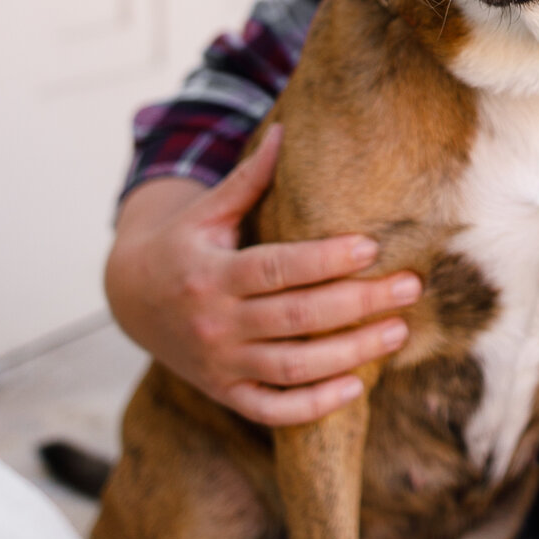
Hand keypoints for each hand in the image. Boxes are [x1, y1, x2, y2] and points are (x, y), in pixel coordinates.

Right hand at [103, 124, 422, 426]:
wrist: (129, 299)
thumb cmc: (181, 245)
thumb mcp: (206, 211)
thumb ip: (248, 179)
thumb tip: (287, 130)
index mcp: (211, 273)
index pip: (277, 268)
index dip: (325, 260)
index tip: (371, 248)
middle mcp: (215, 322)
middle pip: (296, 317)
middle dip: (358, 304)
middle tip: (409, 288)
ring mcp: (220, 363)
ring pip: (292, 367)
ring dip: (350, 353)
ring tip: (397, 332)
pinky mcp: (224, 391)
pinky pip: (272, 409)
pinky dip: (313, 405)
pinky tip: (356, 386)